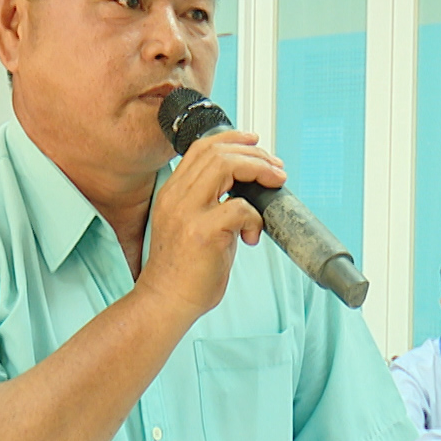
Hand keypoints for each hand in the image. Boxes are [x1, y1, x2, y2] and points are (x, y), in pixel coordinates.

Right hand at [134, 130, 284, 322]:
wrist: (165, 302)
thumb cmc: (182, 271)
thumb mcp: (190, 226)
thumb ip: (211, 204)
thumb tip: (246, 192)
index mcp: (172, 193)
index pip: (201, 149)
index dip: (231, 139)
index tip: (255, 143)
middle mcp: (176, 197)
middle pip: (217, 152)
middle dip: (255, 154)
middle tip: (276, 169)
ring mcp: (188, 212)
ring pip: (228, 166)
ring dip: (259, 171)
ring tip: (274, 185)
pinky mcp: (203, 232)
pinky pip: (240, 207)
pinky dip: (255, 218)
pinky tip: (253, 235)